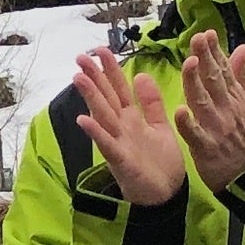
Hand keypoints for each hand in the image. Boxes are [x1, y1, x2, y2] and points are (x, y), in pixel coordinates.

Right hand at [68, 48, 185, 205]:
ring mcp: (118, 143)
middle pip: (106, 98)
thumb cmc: (161, 163)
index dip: (110, 70)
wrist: (166, 194)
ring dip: (90, 97)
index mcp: (132, 119)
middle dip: (94, 77)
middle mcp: (121, 128)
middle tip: (81, 56)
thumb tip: (141, 75)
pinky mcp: (121, 160)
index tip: (101, 50)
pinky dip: (95, 132)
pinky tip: (83, 119)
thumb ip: (151, 103)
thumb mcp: (160, 125)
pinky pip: (107, 144)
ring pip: (102, 116)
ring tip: (78, 78)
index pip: (119, 89)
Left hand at [176, 29, 244, 191]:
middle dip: (205, 59)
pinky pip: (195, 134)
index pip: (222, 70)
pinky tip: (180, 110)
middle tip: (197, 39)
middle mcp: (225, 108)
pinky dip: (188, 123)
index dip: (214, 51)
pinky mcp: (206, 147)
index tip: (206, 34)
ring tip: (189, 63)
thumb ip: (242, 76)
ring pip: (203, 101)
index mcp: (233, 97)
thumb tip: (242, 48)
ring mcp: (216, 127)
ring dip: (195, 82)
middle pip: (213, 81)